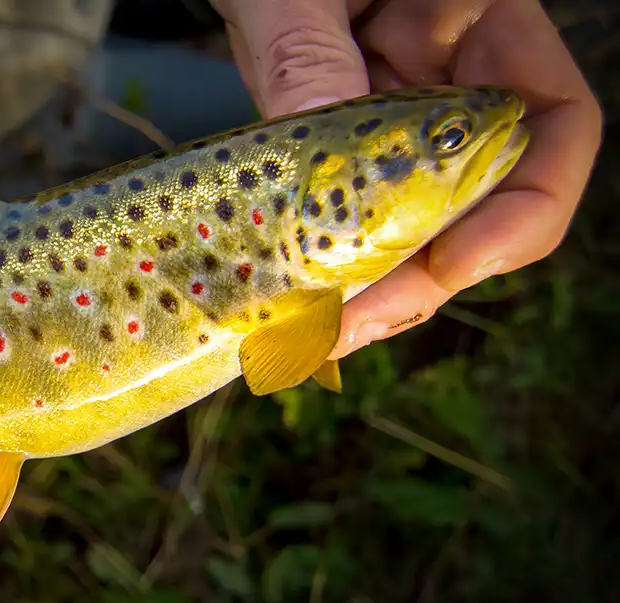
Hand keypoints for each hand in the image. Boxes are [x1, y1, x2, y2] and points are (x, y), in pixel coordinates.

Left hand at [211, 0, 601, 357]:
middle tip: (355, 326)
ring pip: (410, 214)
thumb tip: (313, 160)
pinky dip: (321, 253)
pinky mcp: (327, 130)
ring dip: (372, 282)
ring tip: (316, 332)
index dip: (523, 211)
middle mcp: (445, 76)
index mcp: (476, 20)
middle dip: (426, 273)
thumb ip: (308, 52)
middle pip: (480, 195)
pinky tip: (288, 294)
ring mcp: (385, 109)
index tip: (450, 264)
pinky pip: (342, 203)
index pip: (552, 125)